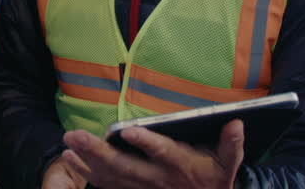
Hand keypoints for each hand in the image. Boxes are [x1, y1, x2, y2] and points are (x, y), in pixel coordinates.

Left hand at [49, 119, 244, 188]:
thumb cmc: (215, 178)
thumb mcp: (228, 163)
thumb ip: (231, 145)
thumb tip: (236, 123)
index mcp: (181, 166)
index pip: (163, 152)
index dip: (147, 142)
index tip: (128, 130)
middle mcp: (157, 179)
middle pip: (125, 167)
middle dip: (98, 152)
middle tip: (75, 136)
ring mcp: (143, 188)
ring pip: (111, 176)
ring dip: (87, 160)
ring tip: (68, 144)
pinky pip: (107, 185)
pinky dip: (88, 173)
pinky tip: (70, 158)